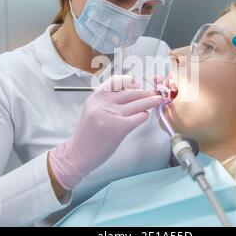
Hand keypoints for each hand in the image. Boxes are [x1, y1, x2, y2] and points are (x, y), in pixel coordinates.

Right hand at [48, 75, 163, 191]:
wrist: (79, 154)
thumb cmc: (88, 135)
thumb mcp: (94, 110)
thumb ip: (108, 101)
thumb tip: (131, 93)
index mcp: (96, 97)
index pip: (117, 81)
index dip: (130, 81)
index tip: (137, 84)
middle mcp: (103, 103)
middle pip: (131, 92)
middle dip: (145, 92)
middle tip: (153, 93)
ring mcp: (112, 115)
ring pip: (138, 104)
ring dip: (150, 101)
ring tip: (157, 100)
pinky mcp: (120, 127)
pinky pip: (139, 117)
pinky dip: (144, 115)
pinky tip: (144, 116)